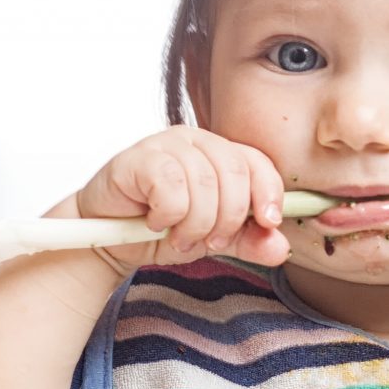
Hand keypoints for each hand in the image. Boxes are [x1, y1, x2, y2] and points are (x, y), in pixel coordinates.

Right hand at [77, 126, 289, 270]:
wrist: (106, 237)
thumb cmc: (160, 228)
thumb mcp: (212, 238)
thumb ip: (247, 240)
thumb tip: (282, 247)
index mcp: (219, 153)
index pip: (257, 163)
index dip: (269, 193)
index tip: (268, 222)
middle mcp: (196, 141)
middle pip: (234, 174)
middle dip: (227, 219)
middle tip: (207, 242)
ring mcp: (166, 145)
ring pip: (204, 185)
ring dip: (194, 224)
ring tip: (177, 236)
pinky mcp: (139, 157)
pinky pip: (171, 188)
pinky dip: (167, 216)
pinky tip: (153, 221)